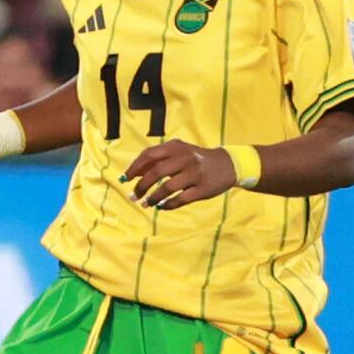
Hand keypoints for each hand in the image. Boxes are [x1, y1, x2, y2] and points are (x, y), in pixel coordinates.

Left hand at [123, 140, 237, 209]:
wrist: (227, 164)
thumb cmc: (195, 159)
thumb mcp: (179, 152)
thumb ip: (158, 159)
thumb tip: (133, 173)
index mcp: (176, 147)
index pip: (149, 155)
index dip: (135, 167)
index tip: (125, 178)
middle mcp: (185, 158)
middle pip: (156, 172)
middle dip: (141, 186)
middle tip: (134, 196)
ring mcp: (194, 174)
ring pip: (167, 188)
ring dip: (153, 198)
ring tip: (146, 204)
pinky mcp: (202, 188)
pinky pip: (181, 199)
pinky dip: (168, 205)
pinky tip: (161, 206)